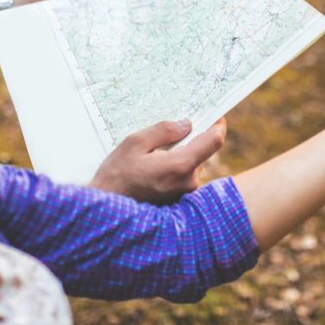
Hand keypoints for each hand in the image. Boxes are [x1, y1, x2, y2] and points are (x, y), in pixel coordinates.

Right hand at [89, 118, 226, 203]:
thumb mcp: (135, 143)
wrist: (107, 209)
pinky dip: (175, 165)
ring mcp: (185, 192)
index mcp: (181, 165)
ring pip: (192, 163)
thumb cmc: (117, 174)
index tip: (216, 115)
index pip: (213, 141)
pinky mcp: (179, 199)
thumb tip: (186, 125)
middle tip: (174, 129)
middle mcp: (188, 181)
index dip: (217, 125)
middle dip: (192, 138)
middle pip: (202, 151)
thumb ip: (164, 131)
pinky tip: (155, 164)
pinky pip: (184, 175)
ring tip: (156, 150)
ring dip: (181, 153)